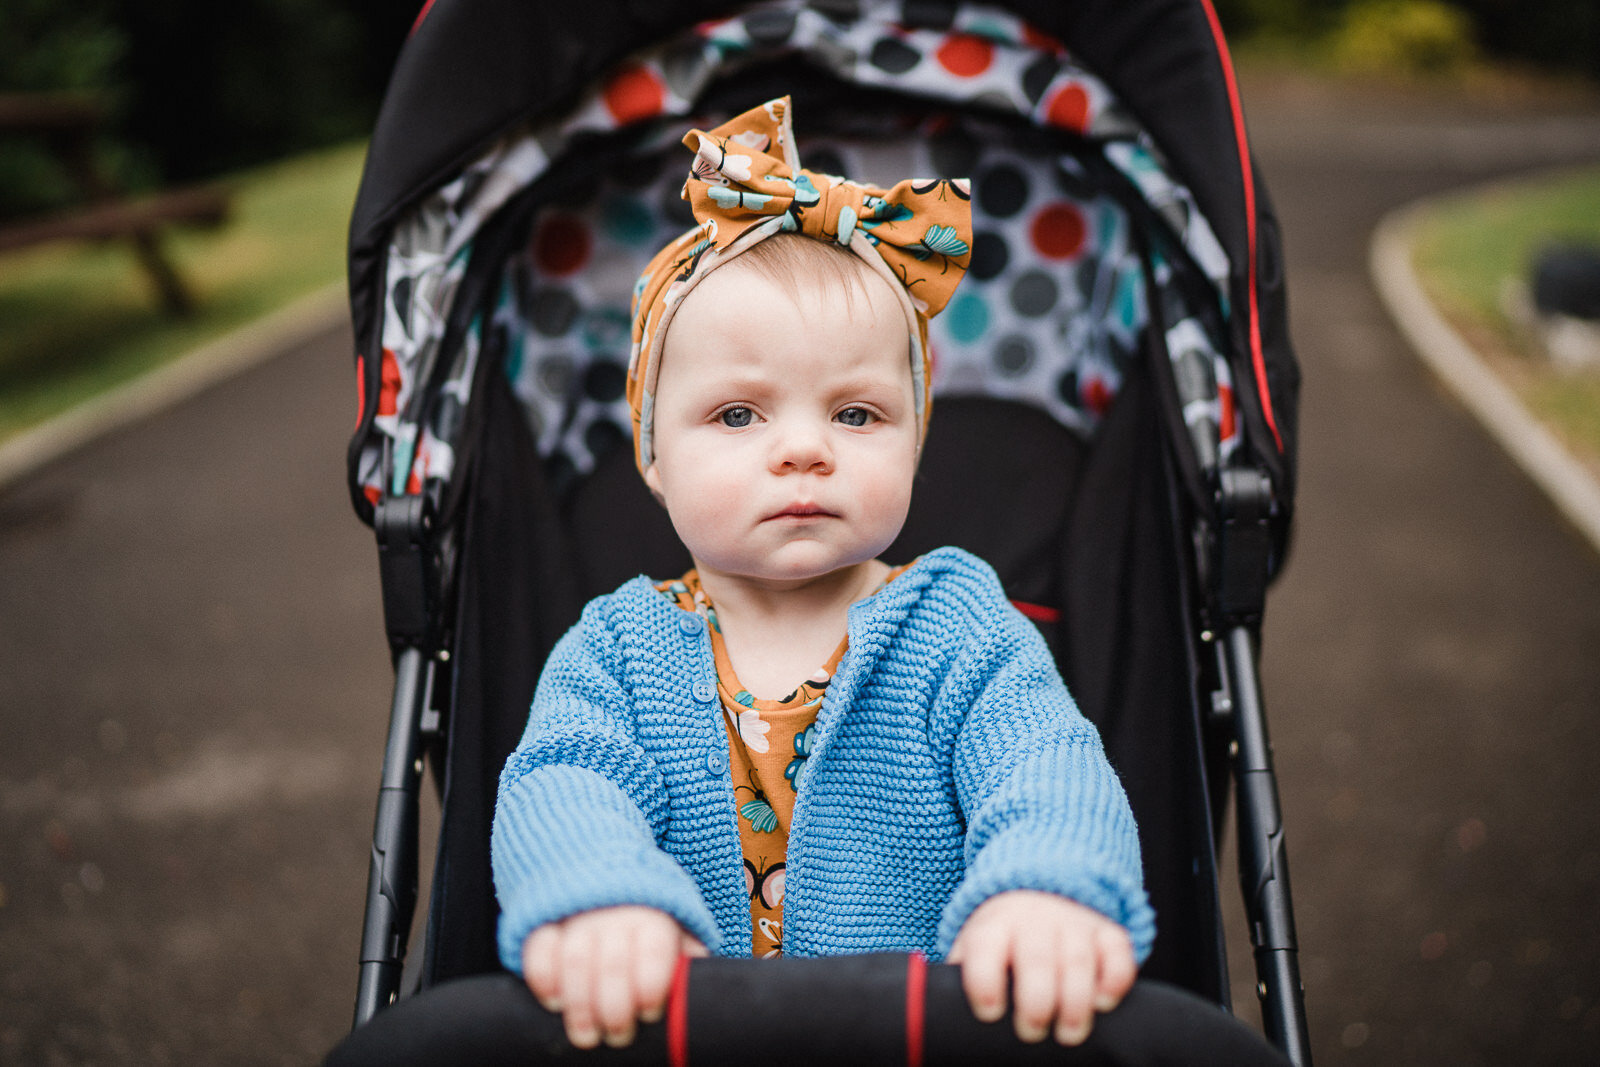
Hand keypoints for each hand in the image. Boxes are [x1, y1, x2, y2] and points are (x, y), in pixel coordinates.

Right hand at [521, 906, 707, 1048]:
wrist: (608, 882)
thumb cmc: (648, 929)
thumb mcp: (677, 936)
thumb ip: (687, 959)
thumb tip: (702, 989)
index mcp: (653, 920)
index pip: (653, 951)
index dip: (651, 986)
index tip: (649, 1012)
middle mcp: (615, 916)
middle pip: (613, 963)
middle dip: (614, 1009)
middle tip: (618, 1037)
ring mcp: (578, 919)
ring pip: (574, 959)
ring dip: (579, 1004)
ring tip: (586, 1035)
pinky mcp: (547, 925)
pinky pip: (538, 948)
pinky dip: (542, 977)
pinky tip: (553, 1002)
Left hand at [947, 890, 1135, 1045]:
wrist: (1039, 887)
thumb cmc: (1001, 937)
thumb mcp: (974, 946)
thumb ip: (961, 976)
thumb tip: (940, 1016)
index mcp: (993, 926)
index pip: (985, 947)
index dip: (985, 981)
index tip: (989, 1012)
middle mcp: (1034, 921)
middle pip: (1036, 957)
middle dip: (1035, 1001)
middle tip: (1031, 1032)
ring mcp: (1073, 923)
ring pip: (1078, 958)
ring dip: (1076, 1000)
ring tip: (1068, 1033)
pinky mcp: (1106, 931)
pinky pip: (1118, 951)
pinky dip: (1115, 977)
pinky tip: (1104, 1002)